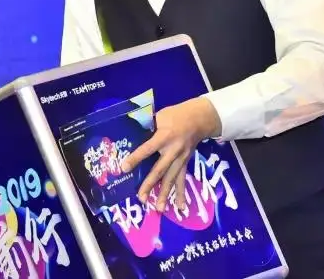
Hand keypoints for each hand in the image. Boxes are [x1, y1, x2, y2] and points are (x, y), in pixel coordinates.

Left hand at [120, 97, 221, 211]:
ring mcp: (181, 159)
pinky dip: (182, 194)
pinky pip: (182, 180)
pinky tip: (181, 207)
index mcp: (164, 136)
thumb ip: (148, 126)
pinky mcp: (185, 163)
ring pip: (172, 179)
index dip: (135, 158)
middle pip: (160, 170)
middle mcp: (173, 151)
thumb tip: (131, 134)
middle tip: (141, 198)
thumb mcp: (160, 116)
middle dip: (150, 184)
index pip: (147, 149)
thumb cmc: (176, 115)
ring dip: (165, 194)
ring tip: (159, 208)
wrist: (200, 119)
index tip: (124, 168)